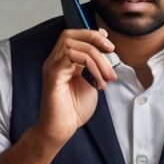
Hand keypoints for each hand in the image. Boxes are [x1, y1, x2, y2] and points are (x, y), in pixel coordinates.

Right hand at [34, 28, 117, 148]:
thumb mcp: (91, 83)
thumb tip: (106, 53)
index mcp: (63, 62)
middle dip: (93, 38)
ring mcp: (52, 67)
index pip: (73, 36)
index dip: (91, 35)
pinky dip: (91, 65)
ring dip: (97, 57)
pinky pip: (72, 57)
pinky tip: (98, 81)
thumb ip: (95, 67)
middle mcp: (55, 61)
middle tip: (111, 50)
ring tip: (107, 76)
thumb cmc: (74, 110)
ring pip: (73, 44)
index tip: (108, 44)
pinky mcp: (53, 74)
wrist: (62, 129)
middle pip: (70, 35)